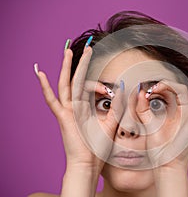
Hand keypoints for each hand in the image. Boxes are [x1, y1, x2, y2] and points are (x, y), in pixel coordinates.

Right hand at [35, 47, 121, 169]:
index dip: (100, 84)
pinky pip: (52, 100)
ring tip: (67, 51)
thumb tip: (123, 88)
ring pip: (66, 84)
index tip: (111, 88)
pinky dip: (45, 88)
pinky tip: (40, 74)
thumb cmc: (97, 146)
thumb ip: (117, 106)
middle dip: (81, 63)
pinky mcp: (63, 117)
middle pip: (77, 79)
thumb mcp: (111, 122)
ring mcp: (67, 111)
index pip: (90, 87)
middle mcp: (75, 106)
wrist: (89, 164)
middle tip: (86, 47)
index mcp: (85, 107)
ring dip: (67, 68)